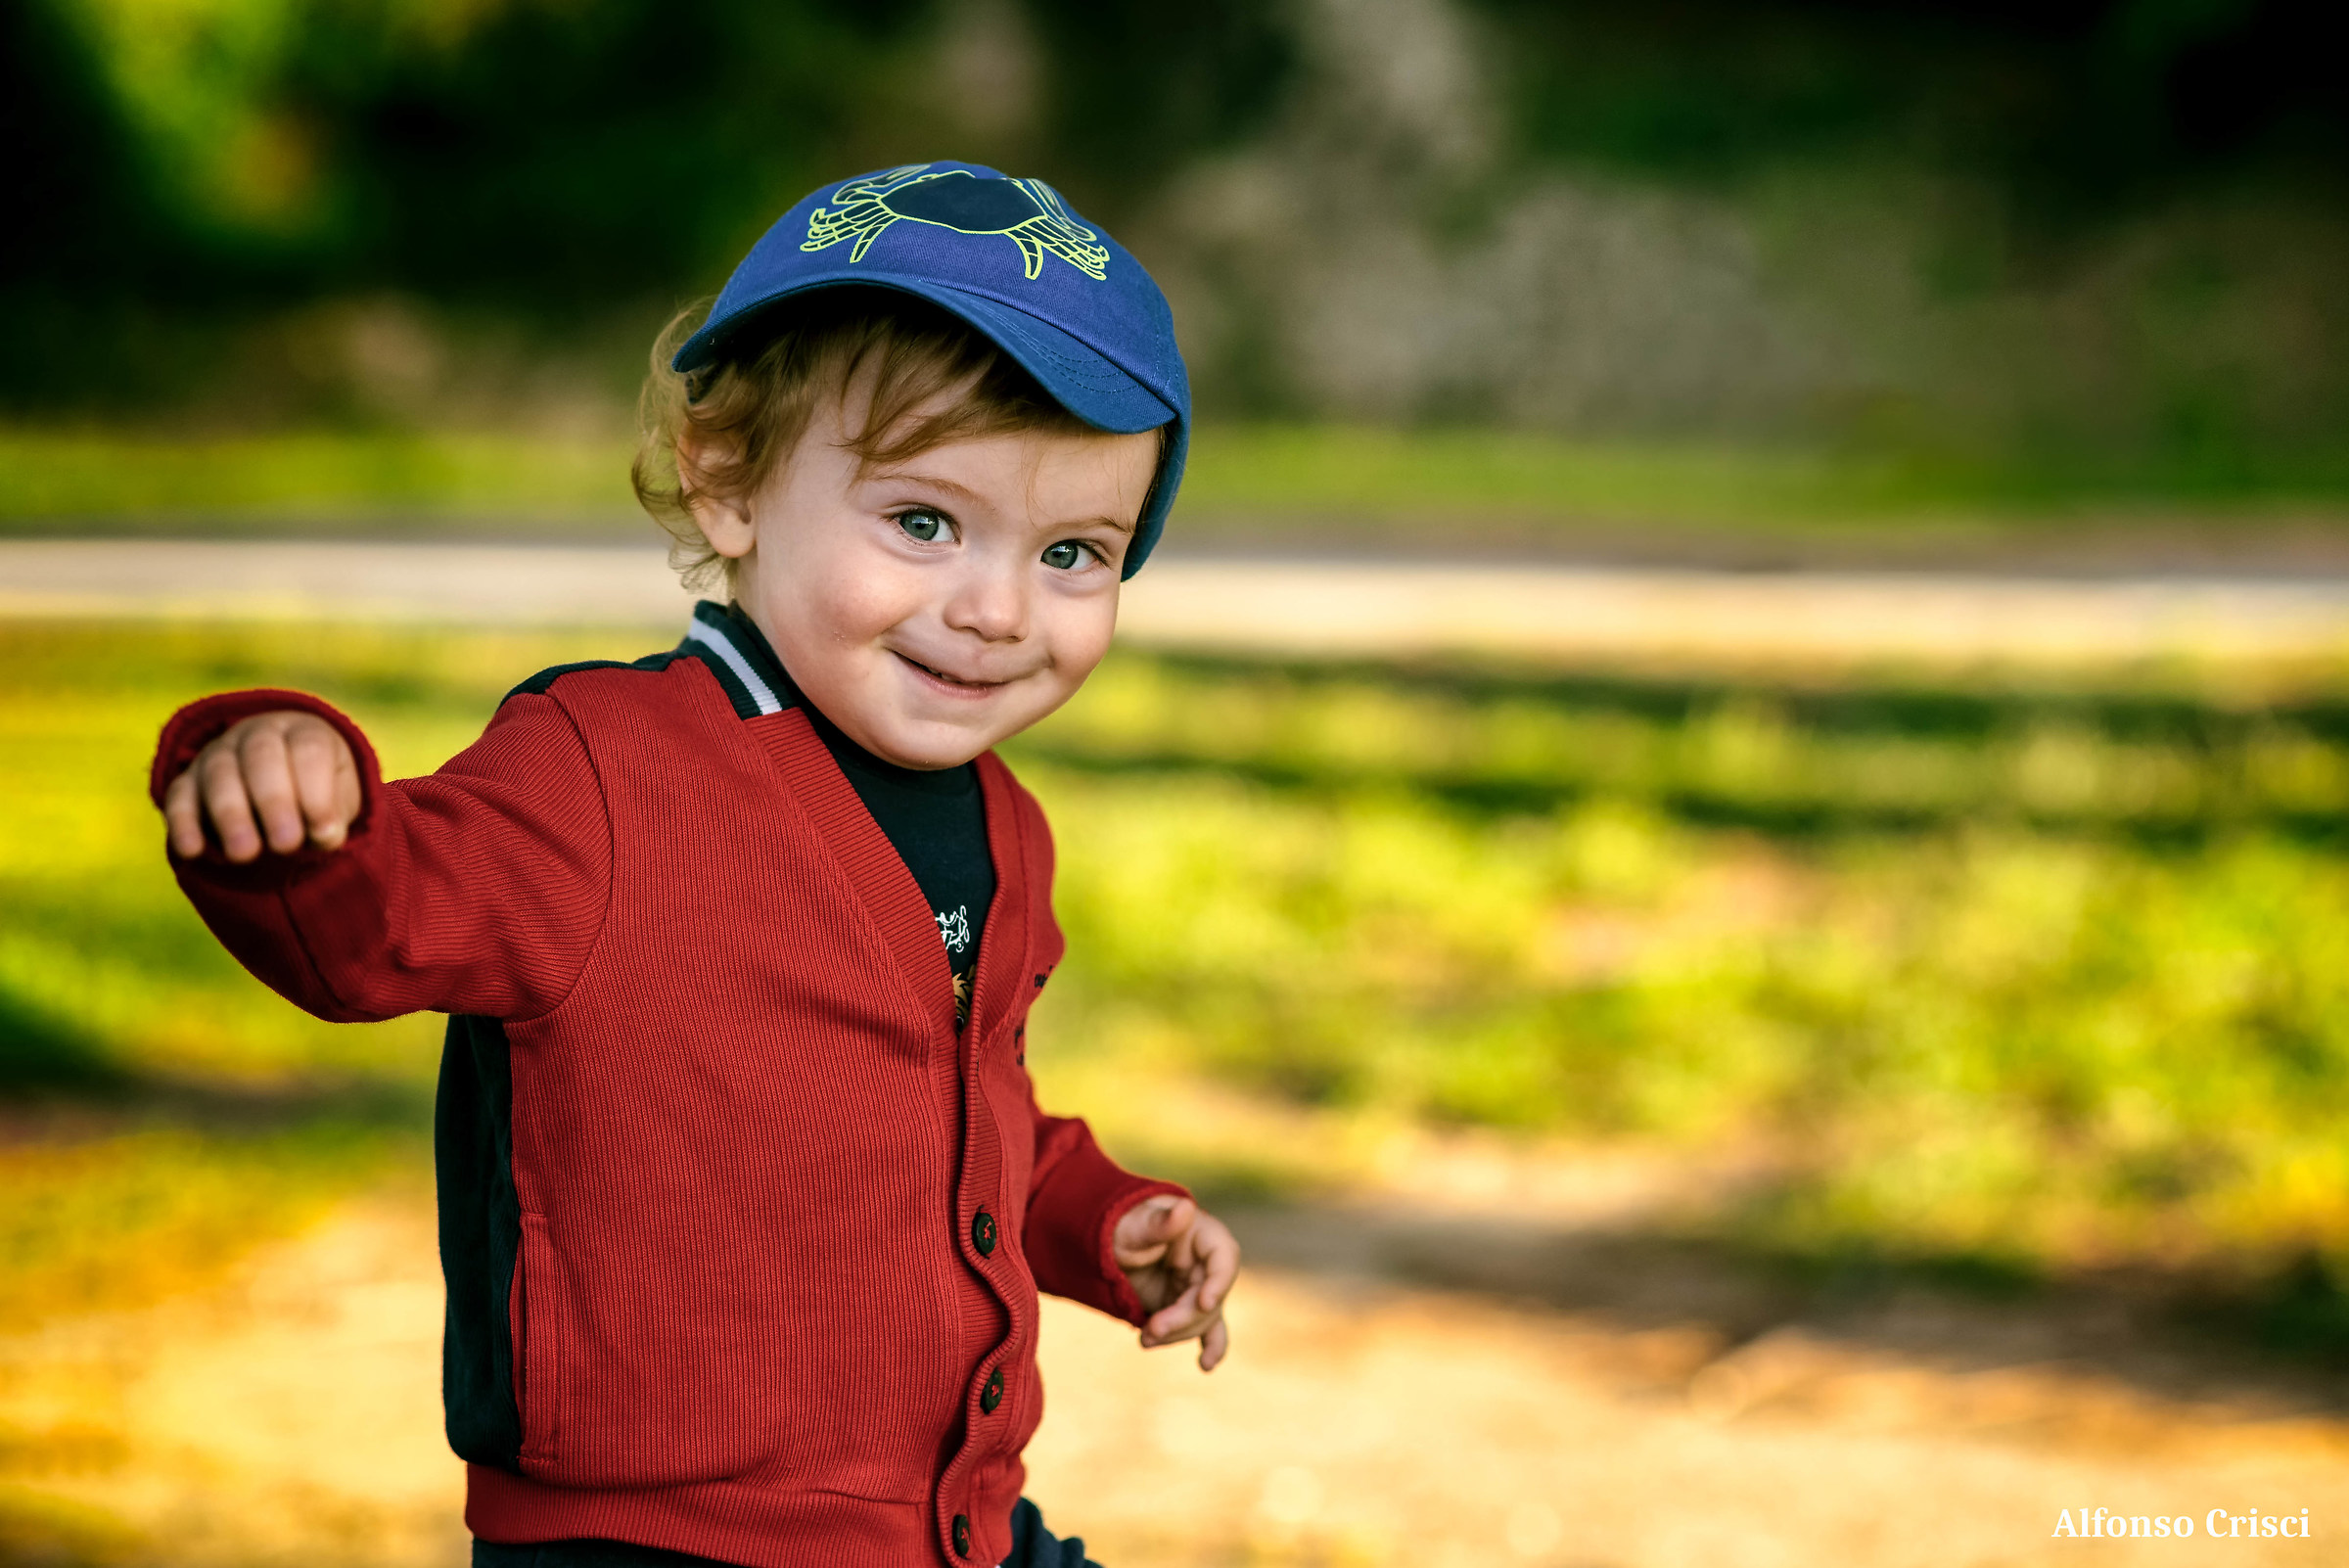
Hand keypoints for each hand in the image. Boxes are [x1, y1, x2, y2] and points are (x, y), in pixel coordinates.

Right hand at [163, 711, 361, 862]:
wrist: (282, 782)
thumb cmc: (318, 793)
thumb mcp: (338, 800)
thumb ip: (333, 814)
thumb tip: (324, 836)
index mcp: (304, 732)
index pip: (310, 750)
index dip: (317, 792)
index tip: (324, 833)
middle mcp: (259, 734)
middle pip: (261, 757)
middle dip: (273, 802)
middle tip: (285, 845)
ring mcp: (218, 753)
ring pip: (219, 774)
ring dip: (231, 815)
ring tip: (245, 854)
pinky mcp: (187, 780)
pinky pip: (179, 795)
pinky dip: (183, 823)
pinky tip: (192, 850)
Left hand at [1112, 1194, 1237, 1371]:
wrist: (1110, 1246)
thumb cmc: (1122, 1227)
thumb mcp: (1132, 1225)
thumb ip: (1158, 1222)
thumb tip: (1185, 1209)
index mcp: (1201, 1233)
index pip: (1224, 1255)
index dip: (1220, 1281)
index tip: (1203, 1302)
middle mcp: (1206, 1262)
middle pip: (1210, 1296)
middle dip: (1182, 1318)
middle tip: (1151, 1330)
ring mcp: (1199, 1286)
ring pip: (1204, 1319)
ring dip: (1177, 1333)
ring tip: (1144, 1338)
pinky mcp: (1188, 1308)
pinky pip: (1207, 1329)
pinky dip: (1209, 1346)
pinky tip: (1205, 1365)